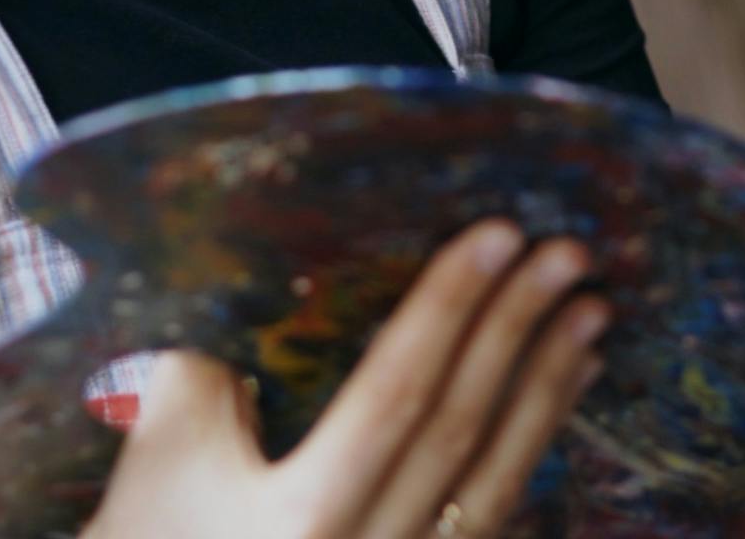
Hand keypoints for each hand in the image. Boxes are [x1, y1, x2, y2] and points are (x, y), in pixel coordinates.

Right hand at [80, 220, 609, 538]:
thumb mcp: (156, 460)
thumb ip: (210, 372)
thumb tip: (279, 290)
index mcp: (302, 520)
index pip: (395, 394)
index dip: (449, 307)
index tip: (498, 234)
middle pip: (458, 430)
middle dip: (516, 331)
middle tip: (565, 254)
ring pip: (496, 481)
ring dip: (546, 388)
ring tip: (588, 314)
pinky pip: (493, 517)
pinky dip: (530, 449)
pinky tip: (557, 399)